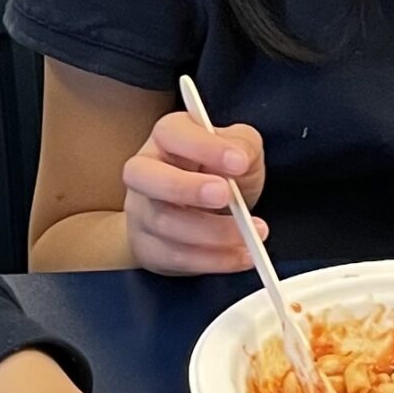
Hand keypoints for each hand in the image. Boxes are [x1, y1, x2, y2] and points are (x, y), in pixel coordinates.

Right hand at [121, 110, 266, 276]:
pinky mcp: (148, 247)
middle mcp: (144, 171)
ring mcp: (141, 211)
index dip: (203, 146)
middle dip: (187, 187)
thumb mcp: (238, 151)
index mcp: (166, 138)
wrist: (193, 219)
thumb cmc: (215, 176)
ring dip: (213, 231)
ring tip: (252, 234)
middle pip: (144, 176)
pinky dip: (214, 259)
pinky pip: (175, 256)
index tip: (239, 162)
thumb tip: (240, 157)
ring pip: (165, 222)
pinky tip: (242, 254)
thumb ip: (243, 145)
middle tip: (226, 195)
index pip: (171, 133)